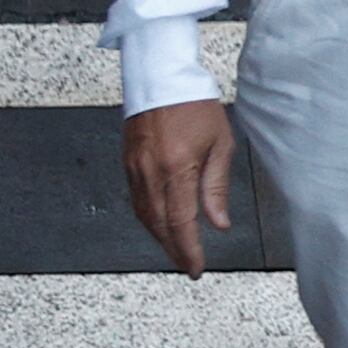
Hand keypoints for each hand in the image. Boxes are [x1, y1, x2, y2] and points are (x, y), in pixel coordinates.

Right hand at [121, 101, 234, 278]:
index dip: (188, 249)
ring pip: (144, 215)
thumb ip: (216, 187)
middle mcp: (150, 173)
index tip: (196, 268)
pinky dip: (149, 219)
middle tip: (188, 267)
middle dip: (174, 249)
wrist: (162, 79)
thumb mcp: (220, 144)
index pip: (180, 222)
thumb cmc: (196, 107)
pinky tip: (161, 225)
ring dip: (160, 237)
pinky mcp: (127, 164)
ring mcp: (134, 169)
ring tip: (178, 251)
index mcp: (176, 169)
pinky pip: (136, 201)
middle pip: (159, 225)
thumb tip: (219, 224)